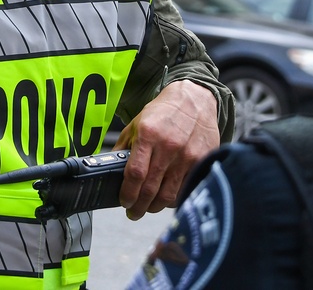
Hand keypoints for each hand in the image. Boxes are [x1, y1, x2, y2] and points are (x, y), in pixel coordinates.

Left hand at [113, 80, 220, 219]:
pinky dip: (175, 199)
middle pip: (151, 189)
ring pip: (169, 195)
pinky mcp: (202, 161)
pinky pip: (186, 189)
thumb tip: (110, 170)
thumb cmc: (163, 113)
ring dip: (155, 207)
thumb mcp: (137, 124)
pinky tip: (167, 198)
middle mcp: (168, 146)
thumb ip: (124, 147)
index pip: (135, 174)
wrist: (194, 100)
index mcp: (148, 135)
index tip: (124, 201)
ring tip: (149, 207)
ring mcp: (187, 156)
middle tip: (133, 212)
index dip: (128, 193)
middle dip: (139, 207)